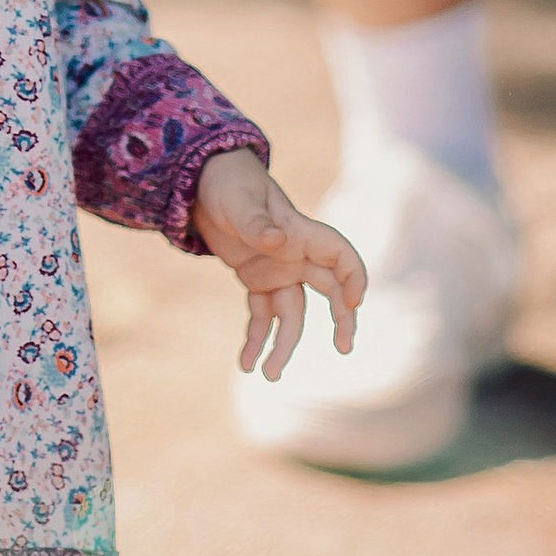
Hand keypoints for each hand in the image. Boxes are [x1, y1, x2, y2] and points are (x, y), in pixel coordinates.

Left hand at [191, 147, 365, 379]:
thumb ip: (258, 224)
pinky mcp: (256, 280)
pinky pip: (262, 315)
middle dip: (341, 320)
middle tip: (343, 348)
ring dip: (284, 344)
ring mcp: (277, 270)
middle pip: (329, 290)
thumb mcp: (238, 202)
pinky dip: (256, 339)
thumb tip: (280, 241)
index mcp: (300, 233)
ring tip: (268, 374)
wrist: (201, 180)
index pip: (340, 256)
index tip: (353, 303)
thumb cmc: (227, 183)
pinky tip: (245, 363)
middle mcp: (295, 256)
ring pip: (292, 314)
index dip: (354, 278)